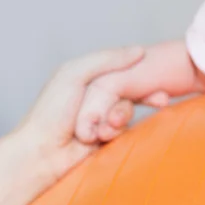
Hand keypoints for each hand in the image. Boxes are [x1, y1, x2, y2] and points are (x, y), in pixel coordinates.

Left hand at [19, 46, 147, 178]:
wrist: (43, 154)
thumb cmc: (53, 112)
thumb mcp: (76, 74)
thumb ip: (107, 59)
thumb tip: (140, 50)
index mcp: (88, 76)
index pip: (124, 67)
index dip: (143, 71)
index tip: (160, 77)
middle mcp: (96, 94)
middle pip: (131, 88)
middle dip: (145, 95)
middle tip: (161, 100)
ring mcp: (102, 116)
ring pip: (127, 109)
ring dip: (120, 117)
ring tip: (106, 129)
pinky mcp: (107, 136)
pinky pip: (124, 128)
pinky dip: (117, 131)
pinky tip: (106, 137)